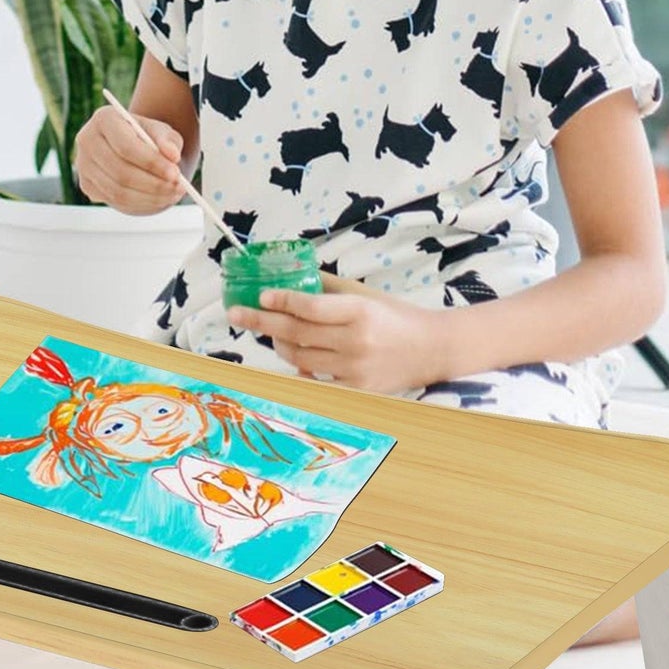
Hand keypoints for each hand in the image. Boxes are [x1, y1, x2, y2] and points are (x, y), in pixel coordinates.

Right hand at [73, 105, 185, 213]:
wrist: (133, 148)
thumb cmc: (148, 137)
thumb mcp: (162, 132)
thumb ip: (168, 141)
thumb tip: (172, 155)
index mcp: (104, 119)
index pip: (125, 146)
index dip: (151, 163)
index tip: (175, 173)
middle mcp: (87, 141)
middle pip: (120, 172)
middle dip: (153, 184)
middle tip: (178, 188)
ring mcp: (83, 166)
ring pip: (118, 191)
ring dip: (150, 196)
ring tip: (173, 194)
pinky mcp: (87, 185)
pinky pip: (116, 201)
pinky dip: (142, 203)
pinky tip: (159, 198)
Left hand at [226, 286, 448, 394]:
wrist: (432, 349)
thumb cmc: (396, 317)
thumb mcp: (366, 295)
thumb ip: (329, 289)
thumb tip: (292, 278)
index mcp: (359, 311)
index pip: (310, 307)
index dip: (281, 301)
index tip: (260, 296)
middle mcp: (355, 341)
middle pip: (297, 332)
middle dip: (262, 321)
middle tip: (237, 314)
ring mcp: (354, 369)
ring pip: (300, 357)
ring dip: (279, 343)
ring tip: (272, 333)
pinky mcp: (356, 390)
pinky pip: (314, 379)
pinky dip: (300, 368)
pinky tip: (293, 357)